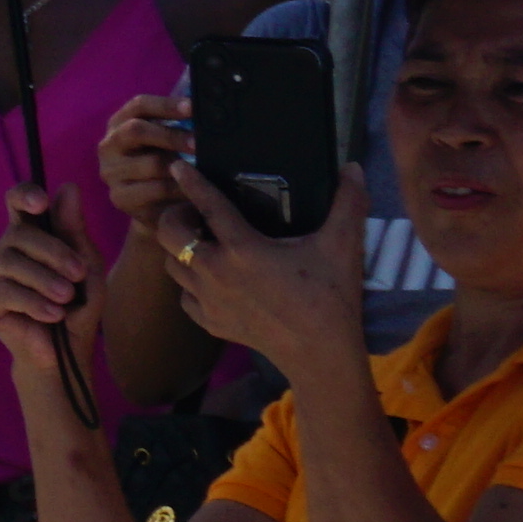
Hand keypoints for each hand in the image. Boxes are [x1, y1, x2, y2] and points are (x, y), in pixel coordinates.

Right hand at [0, 182, 116, 444]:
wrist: (66, 351)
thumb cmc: (78, 305)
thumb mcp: (85, 266)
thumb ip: (73, 230)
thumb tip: (68, 186)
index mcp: (29, 234)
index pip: (17, 201)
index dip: (24, 195)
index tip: (40, 203)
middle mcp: (3, 248)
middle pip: (19, 233)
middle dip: (53, 252)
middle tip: (79, 274)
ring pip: (9, 261)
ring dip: (44, 279)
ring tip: (66, 299)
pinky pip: (3, 291)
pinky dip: (32, 303)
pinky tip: (53, 315)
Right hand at [91, 89, 195, 239]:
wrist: (157, 208)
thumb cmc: (166, 165)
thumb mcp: (166, 142)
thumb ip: (177, 125)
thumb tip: (208, 111)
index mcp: (120, 124)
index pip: (139, 105)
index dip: (166, 105)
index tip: (194, 107)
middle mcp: (109, 145)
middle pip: (136, 130)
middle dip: (172, 135)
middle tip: (199, 143)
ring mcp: (111, 172)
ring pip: (151, 163)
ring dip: (181, 166)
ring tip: (204, 169)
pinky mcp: (121, 197)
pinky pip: (157, 189)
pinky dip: (180, 187)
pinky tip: (195, 189)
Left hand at [154, 160, 366, 390]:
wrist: (321, 353)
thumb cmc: (331, 297)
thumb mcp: (343, 245)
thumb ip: (348, 202)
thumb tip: (354, 167)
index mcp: (243, 249)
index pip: (207, 206)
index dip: (191, 183)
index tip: (177, 167)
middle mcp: (215, 272)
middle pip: (168, 234)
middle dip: (174, 217)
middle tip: (193, 213)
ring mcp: (208, 300)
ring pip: (171, 265)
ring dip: (178, 250)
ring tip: (199, 243)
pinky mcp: (209, 322)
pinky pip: (184, 297)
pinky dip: (189, 285)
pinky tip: (209, 279)